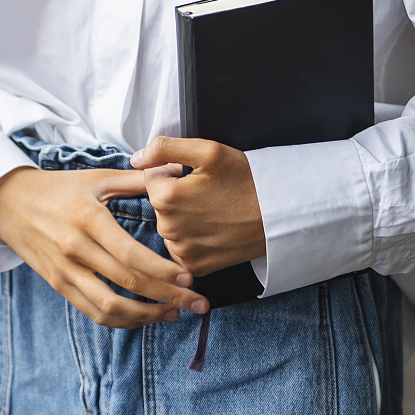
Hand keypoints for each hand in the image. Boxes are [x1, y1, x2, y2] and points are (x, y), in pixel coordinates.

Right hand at [0, 166, 208, 327]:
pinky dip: (121, 321)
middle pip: (127, 283)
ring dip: (146, 316)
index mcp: (88, 220)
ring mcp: (65, 271)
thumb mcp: (95, 178)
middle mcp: (75, 249)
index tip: (190, 279)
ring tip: (174, 314)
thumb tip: (174, 172)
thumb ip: (137, 179)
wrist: (7, 202)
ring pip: (110, 307)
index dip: (163, 272)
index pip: (131, 255)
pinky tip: (143, 317)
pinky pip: (92, 311)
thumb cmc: (57, 188)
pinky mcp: (58, 285)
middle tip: (198, 304)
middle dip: (168, 297)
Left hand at [131, 138, 265, 276]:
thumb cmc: (246, 179)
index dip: (174, 171)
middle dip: (177, 194)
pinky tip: (213, 230)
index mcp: (166, 198)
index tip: (198, 176)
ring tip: (214, 211)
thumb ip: (165, 148)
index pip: (151, 176)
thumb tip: (136, 158)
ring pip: (170, 224)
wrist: (278, 216)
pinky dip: (192, 238)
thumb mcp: (208, 151)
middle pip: (160, 202)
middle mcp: (168, 228)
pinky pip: (181, 246)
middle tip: (210, 193)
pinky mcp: (195, 266)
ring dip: (184, 216)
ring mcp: (181, 250)